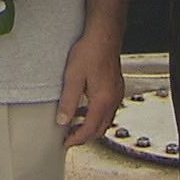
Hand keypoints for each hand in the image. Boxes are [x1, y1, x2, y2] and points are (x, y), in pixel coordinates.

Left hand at [56, 24, 123, 146]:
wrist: (104, 36)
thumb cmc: (89, 52)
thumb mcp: (73, 77)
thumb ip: (68, 101)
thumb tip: (62, 121)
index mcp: (102, 101)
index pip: (90, 130)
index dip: (77, 139)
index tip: (66, 143)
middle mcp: (113, 100)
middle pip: (100, 128)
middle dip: (85, 135)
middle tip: (69, 137)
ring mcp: (116, 93)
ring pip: (105, 119)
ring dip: (91, 124)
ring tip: (74, 123)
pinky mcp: (116, 86)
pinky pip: (108, 108)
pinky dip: (96, 113)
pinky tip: (85, 106)